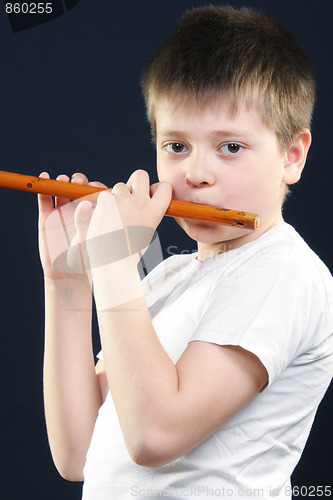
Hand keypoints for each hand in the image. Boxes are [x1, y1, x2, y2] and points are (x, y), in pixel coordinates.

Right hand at [38, 172, 106, 280]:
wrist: (65, 274)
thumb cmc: (83, 259)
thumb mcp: (85, 241)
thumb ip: (85, 223)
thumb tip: (85, 204)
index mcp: (93, 215)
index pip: (97, 195)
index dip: (96, 187)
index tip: (96, 186)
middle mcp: (78, 210)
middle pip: (79, 188)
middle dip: (79, 181)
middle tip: (78, 181)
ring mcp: (62, 211)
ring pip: (62, 191)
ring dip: (63, 182)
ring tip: (63, 179)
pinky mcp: (47, 216)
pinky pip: (45, 200)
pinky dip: (44, 189)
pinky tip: (44, 178)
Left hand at [73, 170, 171, 309]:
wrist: (112, 264)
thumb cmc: (129, 253)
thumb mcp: (146, 231)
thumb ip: (146, 212)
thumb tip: (145, 197)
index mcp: (156, 211)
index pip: (164, 186)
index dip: (155, 189)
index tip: (149, 197)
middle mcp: (142, 202)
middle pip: (140, 174)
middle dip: (133, 183)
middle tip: (128, 200)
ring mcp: (124, 201)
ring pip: (118, 186)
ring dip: (115, 198)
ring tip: (112, 220)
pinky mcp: (106, 202)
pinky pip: (103, 196)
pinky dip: (101, 206)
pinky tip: (102, 221)